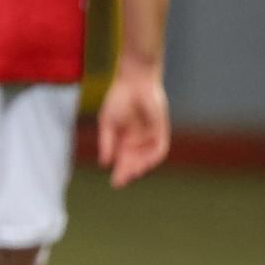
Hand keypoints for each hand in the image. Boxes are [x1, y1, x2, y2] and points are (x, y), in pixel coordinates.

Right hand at [97, 65, 169, 187]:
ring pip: (146, 158)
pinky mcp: (160, 131)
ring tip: (132, 174)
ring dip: (140, 167)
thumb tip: (104, 163)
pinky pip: (159, 149)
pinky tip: (145, 164)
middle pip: (134, 162)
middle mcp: (137, 140)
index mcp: (123, 139)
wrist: (134, 82)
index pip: (122, 160)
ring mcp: (150, 136)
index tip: (115, 183)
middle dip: (128, 172)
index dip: (120, 172)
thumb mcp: (107, 123)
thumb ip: (106, 142)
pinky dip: (152, 158)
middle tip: (120, 181)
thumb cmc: (118, 99)